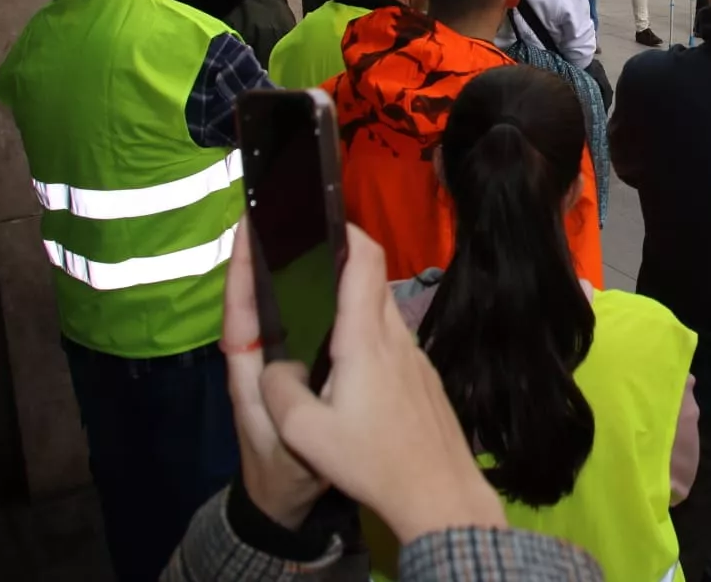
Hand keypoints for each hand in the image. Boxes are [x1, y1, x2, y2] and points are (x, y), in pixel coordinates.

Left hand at [224, 222, 326, 529]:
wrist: (283, 502)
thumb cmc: (284, 473)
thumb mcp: (288, 444)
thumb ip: (284, 408)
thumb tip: (287, 364)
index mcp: (247, 374)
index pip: (239, 314)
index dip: (240, 274)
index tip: (245, 230)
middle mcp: (256, 359)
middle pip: (254, 299)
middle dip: (260, 257)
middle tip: (276, 212)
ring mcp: (273, 361)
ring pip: (274, 306)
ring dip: (282, 269)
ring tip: (303, 230)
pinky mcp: (291, 366)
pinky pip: (297, 321)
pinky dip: (306, 294)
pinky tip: (332, 274)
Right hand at [261, 226, 505, 542]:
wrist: (438, 491)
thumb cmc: (374, 461)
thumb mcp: (305, 435)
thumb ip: (278, 392)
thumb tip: (272, 367)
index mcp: (365, 339)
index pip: (366, 261)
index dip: (347, 231)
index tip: (325, 220)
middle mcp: (395, 336)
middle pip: (373, 279)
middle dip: (342, 264)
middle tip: (308, 267)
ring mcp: (415, 354)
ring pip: (383, 310)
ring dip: (356, 303)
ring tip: (320, 317)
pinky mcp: (423, 375)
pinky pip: (393, 339)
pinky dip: (370, 334)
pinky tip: (351, 365)